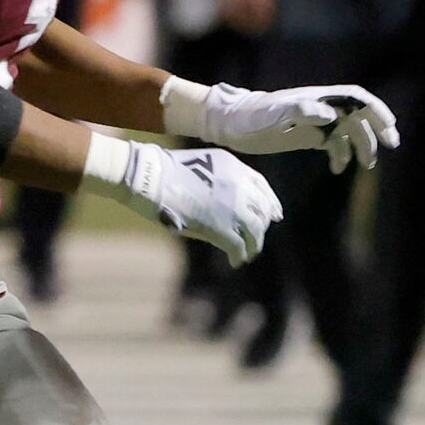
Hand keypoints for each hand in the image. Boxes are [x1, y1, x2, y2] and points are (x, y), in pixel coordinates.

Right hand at [105, 142, 281, 266]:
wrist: (149, 177)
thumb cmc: (162, 170)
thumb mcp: (200, 164)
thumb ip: (218, 180)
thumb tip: (224, 202)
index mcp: (234, 167)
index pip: (262, 186)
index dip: (270, 202)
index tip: (275, 214)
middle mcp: (239, 185)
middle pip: (262, 210)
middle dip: (261, 225)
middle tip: (256, 237)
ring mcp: (233, 207)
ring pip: (255, 230)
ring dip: (253, 244)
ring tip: (248, 253)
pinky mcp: (221, 227)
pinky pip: (238, 246)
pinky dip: (239, 255)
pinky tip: (235, 260)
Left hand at [189, 82, 400, 171]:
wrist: (230, 123)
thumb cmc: (251, 117)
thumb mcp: (275, 115)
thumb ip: (301, 111)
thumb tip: (329, 114)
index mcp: (318, 99)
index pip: (356, 99)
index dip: (375, 110)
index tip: (389, 127)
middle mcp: (320, 108)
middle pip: (358, 116)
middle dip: (376, 130)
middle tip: (391, 146)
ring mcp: (315, 122)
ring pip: (348, 132)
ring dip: (361, 146)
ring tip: (365, 165)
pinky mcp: (307, 135)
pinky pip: (333, 143)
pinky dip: (340, 156)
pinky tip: (338, 170)